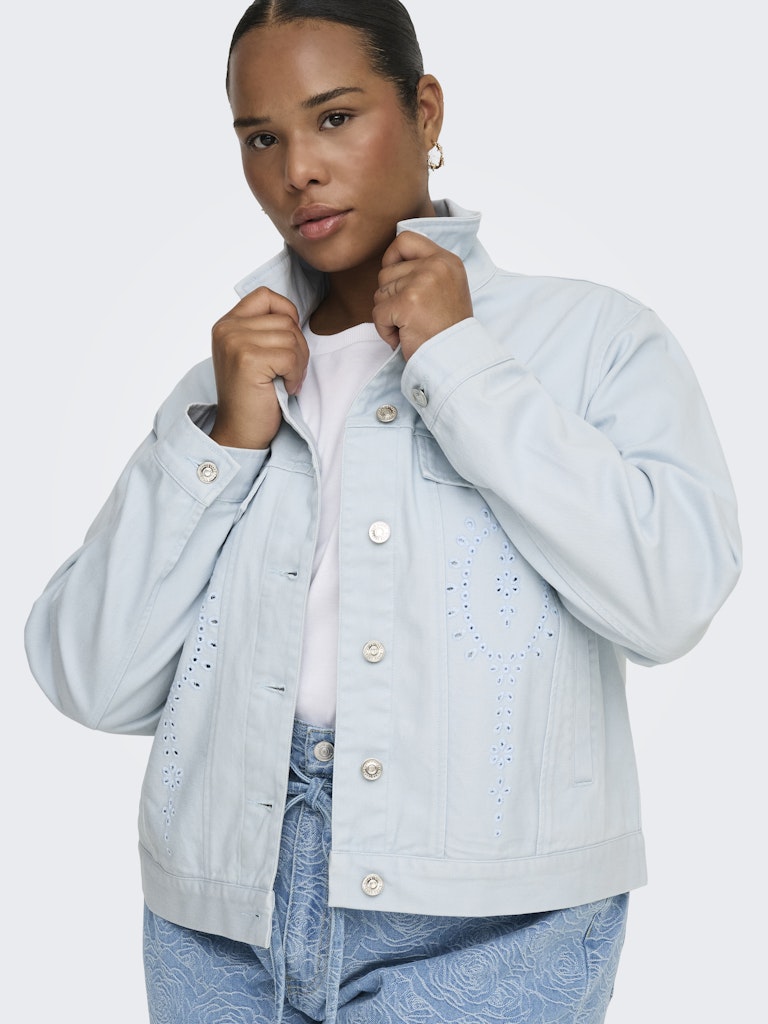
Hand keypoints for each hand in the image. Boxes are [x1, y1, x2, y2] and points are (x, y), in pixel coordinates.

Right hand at [209, 287, 308, 449]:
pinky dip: (295, 375)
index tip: (287, 343)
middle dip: (298, 347)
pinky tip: (284, 388)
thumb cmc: (252, 396)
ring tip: (286, 381)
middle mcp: (227, 328)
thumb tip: (294, 315)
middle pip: (285, 319)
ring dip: (298, 363)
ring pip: (291, 337)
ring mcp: (235, 342)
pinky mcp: (248, 360)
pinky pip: (291, 356)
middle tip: (289, 372)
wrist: (240, 432)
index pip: (266, 296)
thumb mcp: (252, 353)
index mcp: (227, 323)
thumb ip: (264, 329)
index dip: (287, 314)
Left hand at [373, 231, 472, 359]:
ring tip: (411, 328)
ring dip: (388, 316)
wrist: (456, 359)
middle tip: (412, 317)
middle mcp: (436, 265)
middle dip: (391, 298)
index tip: (396, 278)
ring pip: (379, 293)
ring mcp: (421, 282)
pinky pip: (377, 313)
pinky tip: (405, 337)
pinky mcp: (407, 303)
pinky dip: (385, 331)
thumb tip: (392, 262)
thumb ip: (425, 271)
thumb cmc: (447, 331)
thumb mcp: (447, 288)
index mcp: (447, 260)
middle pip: (386, 272)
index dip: (392, 257)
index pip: (405, 239)